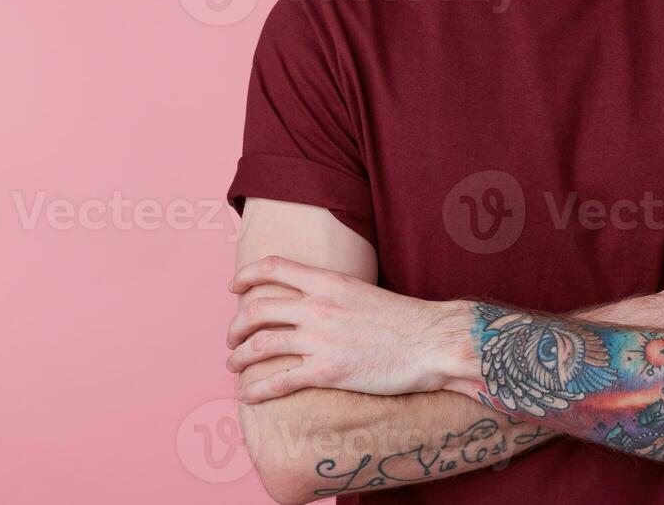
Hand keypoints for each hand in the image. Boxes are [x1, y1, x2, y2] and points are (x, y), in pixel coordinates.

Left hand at [226, 255, 470, 403]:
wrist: (431, 341)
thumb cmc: (404, 321)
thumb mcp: (363, 293)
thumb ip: (334, 294)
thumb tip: (314, 302)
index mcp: (328, 281)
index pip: (273, 267)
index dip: (246, 275)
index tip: (234, 286)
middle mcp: (318, 306)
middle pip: (257, 309)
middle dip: (236, 326)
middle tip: (232, 338)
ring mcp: (320, 339)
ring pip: (260, 345)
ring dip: (239, 357)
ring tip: (233, 365)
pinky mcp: (326, 372)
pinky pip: (278, 381)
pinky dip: (255, 390)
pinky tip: (247, 396)